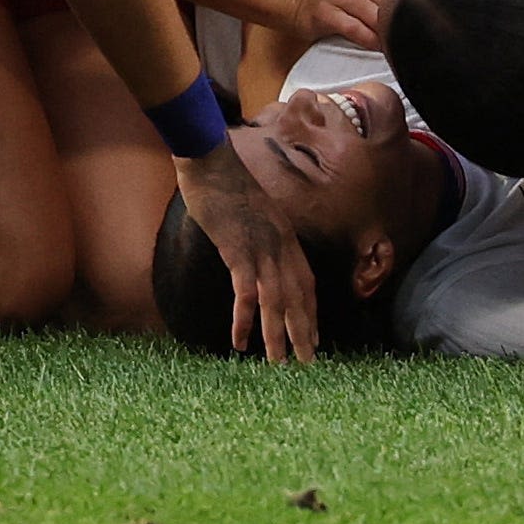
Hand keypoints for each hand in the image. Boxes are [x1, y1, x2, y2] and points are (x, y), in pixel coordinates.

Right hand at [175, 143, 319, 361]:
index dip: (310, 312)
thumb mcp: (254, 212)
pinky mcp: (237, 250)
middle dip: (303, 332)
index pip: (306, 282)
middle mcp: (280, 245)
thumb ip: (260, 234)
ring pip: (276, 300)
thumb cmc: (227, 184)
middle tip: (307, 363)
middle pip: (297, 296)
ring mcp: (261, 248)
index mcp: (286, 236)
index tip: (313, 338)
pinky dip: (245, 319)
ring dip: (278, 335)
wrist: (210, 161)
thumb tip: (256, 254)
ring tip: (278, 363)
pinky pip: (246, 292)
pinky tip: (240, 341)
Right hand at [285, 0, 407, 49]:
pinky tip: (381, 48)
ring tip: (402, 44)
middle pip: (392, 1)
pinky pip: (357, 31)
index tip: (429, 14)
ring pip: (376, 18)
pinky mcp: (326, 13)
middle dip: (405, 20)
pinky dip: (372, 42)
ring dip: (390, 34)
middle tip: (419, 35)